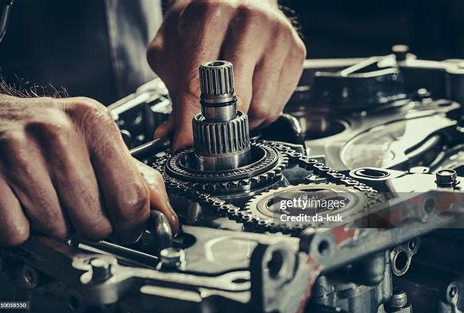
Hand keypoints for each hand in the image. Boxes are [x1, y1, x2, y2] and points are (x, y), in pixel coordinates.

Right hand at [0, 92, 177, 245]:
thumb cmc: (46, 133)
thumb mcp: (97, 141)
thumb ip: (136, 177)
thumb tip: (167, 217)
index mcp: (95, 123)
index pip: (132, 198)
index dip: (132, 225)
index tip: (126, 228)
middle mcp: (59, 132)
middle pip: (96, 222)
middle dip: (88, 225)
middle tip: (76, 204)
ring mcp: (20, 151)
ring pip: (57, 229)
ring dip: (53, 225)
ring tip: (46, 196)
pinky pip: (18, 231)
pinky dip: (20, 228)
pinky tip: (21, 201)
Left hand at [147, 0, 305, 149]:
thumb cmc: (202, 21)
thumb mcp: (172, 48)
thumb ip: (172, 91)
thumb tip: (174, 137)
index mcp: (210, 13)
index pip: (199, 83)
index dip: (191, 122)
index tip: (187, 144)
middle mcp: (250, 21)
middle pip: (235, 99)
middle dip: (218, 120)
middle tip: (208, 121)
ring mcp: (278, 37)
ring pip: (260, 108)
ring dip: (242, 119)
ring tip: (229, 104)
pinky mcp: (296, 52)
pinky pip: (277, 105)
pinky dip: (259, 112)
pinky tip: (249, 94)